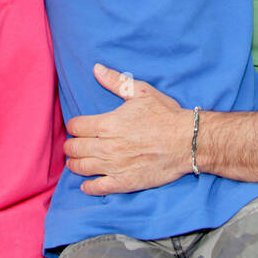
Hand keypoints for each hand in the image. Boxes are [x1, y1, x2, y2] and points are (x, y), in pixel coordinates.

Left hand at [63, 64, 191, 194]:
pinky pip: (97, 188)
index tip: (77, 127)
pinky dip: (88, 187)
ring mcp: (114, 166)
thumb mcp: (142, 92)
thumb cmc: (166, 115)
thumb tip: (96, 69)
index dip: (74, 125)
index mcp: (108, 123)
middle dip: (70, 145)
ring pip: (81, 167)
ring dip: (74, 164)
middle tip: (73, 145)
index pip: (76, 126)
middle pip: (74, 147)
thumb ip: (117, 82)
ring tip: (76, 162)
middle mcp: (106, 146)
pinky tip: (86, 184)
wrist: (187, 142)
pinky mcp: (124, 183)